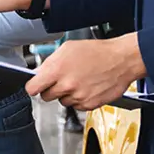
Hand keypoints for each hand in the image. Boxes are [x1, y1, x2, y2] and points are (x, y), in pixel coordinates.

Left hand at [24, 33, 146, 109]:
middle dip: (51, 89)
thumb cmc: (97, 52)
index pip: (33, 88)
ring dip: (67, 94)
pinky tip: (87, 87)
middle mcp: (66, 85)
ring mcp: (78, 97)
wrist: (121, 60)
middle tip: (61, 80)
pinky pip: (77, 106)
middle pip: (46, 97)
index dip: (33, 87)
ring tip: (79, 80)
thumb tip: (40, 73)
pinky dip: (79, 99)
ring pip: (62, 101)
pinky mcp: (89, 105)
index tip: (35, 86)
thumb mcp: (68, 48)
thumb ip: (51, 62)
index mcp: (57, 70)